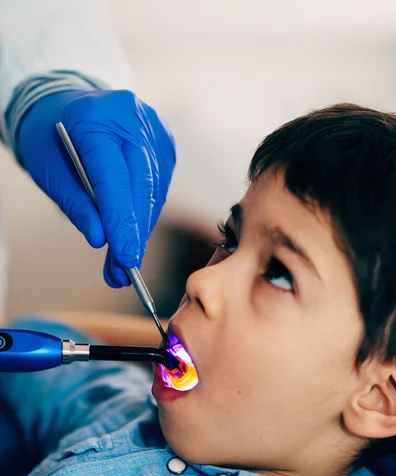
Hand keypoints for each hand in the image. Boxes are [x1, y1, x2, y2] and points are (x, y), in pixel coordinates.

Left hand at [17, 89, 175, 285]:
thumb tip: (102, 240)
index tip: (126, 258)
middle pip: (142, 185)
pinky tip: (132, 229)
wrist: (66, 105)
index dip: (122, 221)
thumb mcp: (49, 173)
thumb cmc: (51, 139)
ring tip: (123, 259)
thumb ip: (77, 206)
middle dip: (135, 232)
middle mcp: (131, 118)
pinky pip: (159, 186)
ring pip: (154, 191)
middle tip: (124, 269)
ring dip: (141, 228)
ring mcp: (153, 128)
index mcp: (95, 117)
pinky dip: (147, 212)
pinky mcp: (164, 142)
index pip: (114, 178)